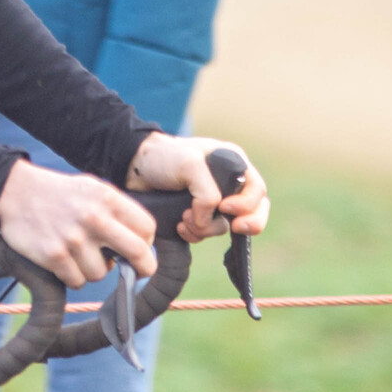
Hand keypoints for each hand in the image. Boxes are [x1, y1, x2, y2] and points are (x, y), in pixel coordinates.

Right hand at [0, 158, 156, 286]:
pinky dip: (71, 276)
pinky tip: (63, 261)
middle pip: (138, 253)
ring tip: (79, 255)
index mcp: (107, 198)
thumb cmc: (58, 193)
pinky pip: (76, 281)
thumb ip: (116, 210)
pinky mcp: (54, 256)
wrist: (14, 191)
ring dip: (92, 270)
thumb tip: (142, 241)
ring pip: (101, 273)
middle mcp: (94, 218)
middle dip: (141, 267)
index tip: (139, 249)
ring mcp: (74, 239)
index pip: (147, 229)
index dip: (146, 243)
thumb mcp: (91, 188)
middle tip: (136, 271)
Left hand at [127, 133, 269, 243]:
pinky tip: (180, 226)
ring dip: (206, 228)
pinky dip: (195, 234)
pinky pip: (207, 234)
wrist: (134, 169)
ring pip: (225, 227)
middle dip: (246, 224)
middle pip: (254, 212)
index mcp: (234, 164)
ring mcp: (214, 203)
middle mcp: (228, 184)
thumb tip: (209, 220)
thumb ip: (207, 192)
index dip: (247, 204)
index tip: (226, 208)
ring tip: (184, 217)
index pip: (257, 191)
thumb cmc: (163, 157)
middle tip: (235, 228)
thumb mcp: (189, 164)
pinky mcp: (198, 217)